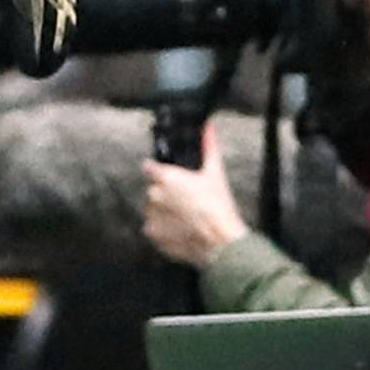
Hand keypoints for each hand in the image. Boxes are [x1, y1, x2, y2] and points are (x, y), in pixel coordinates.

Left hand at [141, 123, 249, 266]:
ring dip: (164, 211)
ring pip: (153, 208)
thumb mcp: (216, 173)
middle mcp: (154, 195)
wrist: (220, 242)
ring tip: (186, 216)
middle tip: (186, 200)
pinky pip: (153, 227)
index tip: (167, 176)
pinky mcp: (152, 234)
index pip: (149, 167)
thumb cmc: (218, 208)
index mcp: (166, 177)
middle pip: (153, 189)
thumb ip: (209, 147)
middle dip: (166, 193)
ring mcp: (151, 215)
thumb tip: (208, 127)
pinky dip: (163, 228)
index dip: (158, 170)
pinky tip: (181, 228)